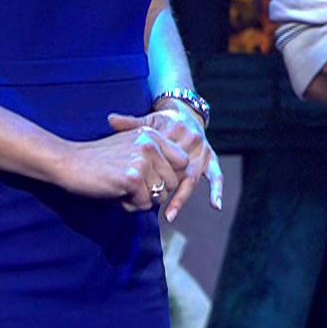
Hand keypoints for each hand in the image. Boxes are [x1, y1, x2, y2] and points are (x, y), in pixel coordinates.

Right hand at [54, 121, 189, 211]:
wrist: (70, 163)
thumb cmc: (99, 160)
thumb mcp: (131, 146)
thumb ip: (154, 156)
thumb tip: (176, 178)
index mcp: (153, 134)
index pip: (183, 161)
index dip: (170, 176)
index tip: (153, 181)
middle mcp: (151, 145)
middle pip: (174, 182)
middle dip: (156, 192)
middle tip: (133, 189)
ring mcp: (143, 161)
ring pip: (160, 196)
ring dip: (142, 200)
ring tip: (124, 191)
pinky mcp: (133, 178)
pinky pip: (145, 204)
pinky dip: (131, 206)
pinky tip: (118, 196)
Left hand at [109, 104, 224, 222]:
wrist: (186, 113)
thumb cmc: (162, 121)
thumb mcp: (148, 120)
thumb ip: (130, 123)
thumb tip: (109, 119)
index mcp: (174, 130)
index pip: (161, 156)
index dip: (150, 170)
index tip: (137, 183)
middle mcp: (191, 140)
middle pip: (177, 169)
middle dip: (165, 189)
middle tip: (151, 205)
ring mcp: (203, 151)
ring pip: (192, 177)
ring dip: (182, 197)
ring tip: (170, 214)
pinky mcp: (211, 158)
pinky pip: (216, 176)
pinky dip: (217, 190)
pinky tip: (215, 206)